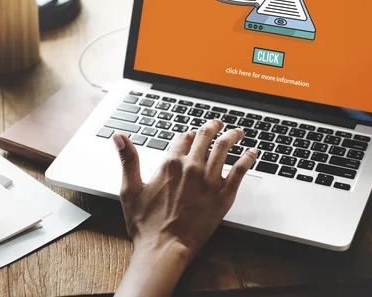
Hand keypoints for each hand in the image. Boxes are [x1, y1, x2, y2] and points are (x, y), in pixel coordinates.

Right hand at [113, 120, 257, 296]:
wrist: (164, 248)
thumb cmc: (145, 224)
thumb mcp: (130, 189)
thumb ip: (128, 159)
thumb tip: (118, 136)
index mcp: (169, 164)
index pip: (182, 138)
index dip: (187, 134)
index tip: (191, 134)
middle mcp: (191, 167)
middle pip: (205, 138)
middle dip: (212, 127)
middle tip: (218, 124)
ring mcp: (209, 181)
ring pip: (224, 148)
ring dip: (232, 136)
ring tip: (237, 132)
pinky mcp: (223, 196)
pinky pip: (240, 171)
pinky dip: (248, 159)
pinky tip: (253, 153)